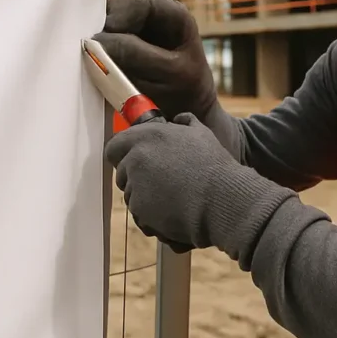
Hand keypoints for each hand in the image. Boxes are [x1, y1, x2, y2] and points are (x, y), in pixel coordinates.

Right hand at [92, 0, 217, 121]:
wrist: (184, 115)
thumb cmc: (185, 93)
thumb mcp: (167, 73)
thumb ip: (136, 55)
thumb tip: (97, 42)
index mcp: (174, 15)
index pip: (142, 0)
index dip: (120, 12)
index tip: (104, 34)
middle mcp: (152, 17)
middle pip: (120, 8)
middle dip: (105, 26)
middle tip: (93, 49)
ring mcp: (134, 31)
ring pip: (107, 24)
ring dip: (99, 41)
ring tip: (94, 58)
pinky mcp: (119, 48)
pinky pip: (102, 43)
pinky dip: (96, 52)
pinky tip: (95, 64)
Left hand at [106, 113, 279, 255]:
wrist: (221, 199)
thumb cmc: (214, 166)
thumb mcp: (201, 134)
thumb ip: (185, 123)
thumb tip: (179, 120)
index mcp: (147, 137)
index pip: (114, 146)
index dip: (123, 155)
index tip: (136, 161)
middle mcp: (136, 159)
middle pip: (123, 173)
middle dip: (138, 178)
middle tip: (162, 182)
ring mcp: (136, 186)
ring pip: (132, 196)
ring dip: (146, 198)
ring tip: (173, 198)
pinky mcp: (140, 210)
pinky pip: (141, 215)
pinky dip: (153, 217)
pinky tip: (174, 212)